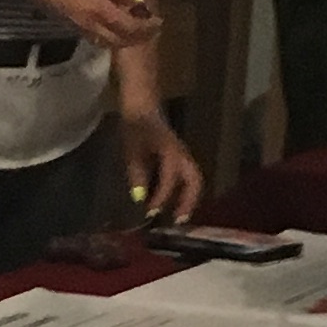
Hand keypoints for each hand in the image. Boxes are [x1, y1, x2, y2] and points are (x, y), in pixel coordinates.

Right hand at [12, 0, 161, 50]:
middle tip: (151, 28)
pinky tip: (116, 25)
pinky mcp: (72, 27)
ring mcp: (80, 29)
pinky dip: (112, 36)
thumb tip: (134, 2)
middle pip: (120, 41)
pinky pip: (98, 38)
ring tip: (137, 28)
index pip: (129, 27)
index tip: (159, 21)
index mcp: (99, 10)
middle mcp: (91, 25)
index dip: (146, 28)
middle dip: (139, 37)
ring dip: (126, 39)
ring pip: (109, 43)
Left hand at [119, 99, 203, 225]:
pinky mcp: (176, 156)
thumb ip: (137, 173)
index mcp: (172, 154)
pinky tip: (170, 199)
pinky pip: (184, 175)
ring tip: (178, 214)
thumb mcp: (132, 150)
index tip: (150, 213)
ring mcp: (181, 155)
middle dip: (188, 202)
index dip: (161, 198)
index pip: (171, 181)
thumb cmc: (136, 125)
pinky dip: (181, 189)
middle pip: (194, 181)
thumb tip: (139, 198)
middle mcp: (181, 156)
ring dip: (187, 197)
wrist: (141, 105)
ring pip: (192, 179)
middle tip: (179, 221)